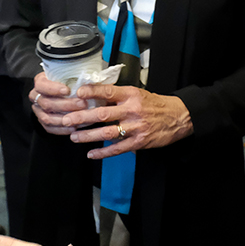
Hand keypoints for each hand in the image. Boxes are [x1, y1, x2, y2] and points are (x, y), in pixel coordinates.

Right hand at [29, 72, 86, 135]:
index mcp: (40, 81)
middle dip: (65, 105)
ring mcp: (38, 110)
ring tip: (79, 117)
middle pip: (46, 103)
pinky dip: (62, 129)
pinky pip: (49, 128)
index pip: (41, 85)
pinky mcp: (43, 122)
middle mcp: (36, 96)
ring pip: (47, 118)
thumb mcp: (72, 75)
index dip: (53, 89)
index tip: (68, 90)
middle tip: (82, 104)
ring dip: (64, 119)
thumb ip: (75, 78)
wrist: (68, 92)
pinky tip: (73, 127)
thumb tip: (84, 82)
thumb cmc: (71, 81)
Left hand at [61, 85, 192, 159]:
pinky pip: (118, 149)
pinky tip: (91, 154)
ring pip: (107, 133)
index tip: (77, 93)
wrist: (178, 117)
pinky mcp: (139, 142)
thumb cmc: (154, 104)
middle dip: (82, 117)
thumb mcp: (137, 93)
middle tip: (66, 120)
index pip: (107, 91)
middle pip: (103, 114)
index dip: (92, 92)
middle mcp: (132, 110)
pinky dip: (103, 153)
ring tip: (74, 137)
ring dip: (89, 136)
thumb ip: (117, 95)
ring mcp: (135, 127)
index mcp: (130, 95)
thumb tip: (92, 95)